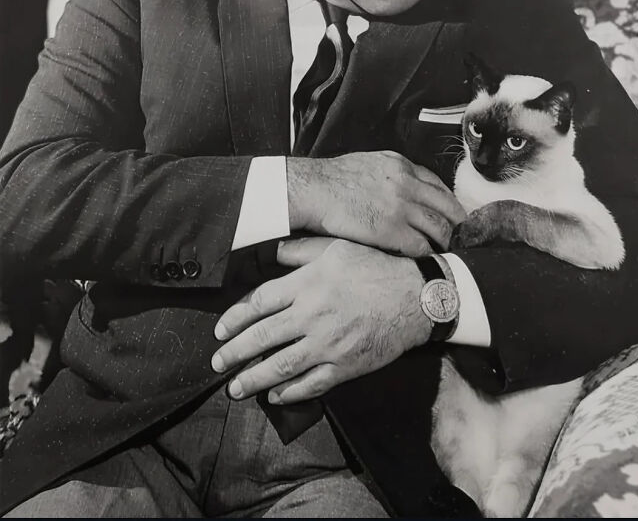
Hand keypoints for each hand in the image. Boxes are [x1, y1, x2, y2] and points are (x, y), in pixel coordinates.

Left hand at [211, 238, 430, 403]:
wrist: (415, 296)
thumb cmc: (374, 266)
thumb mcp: (335, 247)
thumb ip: (299, 250)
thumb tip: (269, 251)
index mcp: (307, 284)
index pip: (259, 303)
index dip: (235, 319)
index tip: (220, 329)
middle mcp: (312, 315)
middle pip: (263, 337)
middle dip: (234, 352)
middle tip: (216, 363)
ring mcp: (328, 344)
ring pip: (281, 366)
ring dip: (253, 379)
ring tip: (235, 387)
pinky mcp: (345, 366)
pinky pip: (311, 384)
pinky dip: (290, 393)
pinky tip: (275, 395)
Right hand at [287, 151, 466, 256]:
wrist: (314, 189)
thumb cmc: (332, 179)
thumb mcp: (369, 162)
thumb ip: (390, 173)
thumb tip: (400, 186)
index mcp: (401, 166)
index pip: (438, 185)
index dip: (448, 202)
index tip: (451, 214)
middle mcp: (407, 184)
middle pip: (447, 207)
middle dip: (457, 224)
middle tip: (460, 236)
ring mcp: (402, 207)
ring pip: (439, 228)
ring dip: (445, 242)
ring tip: (446, 252)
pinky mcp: (392, 230)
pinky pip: (421, 247)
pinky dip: (427, 255)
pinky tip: (426, 260)